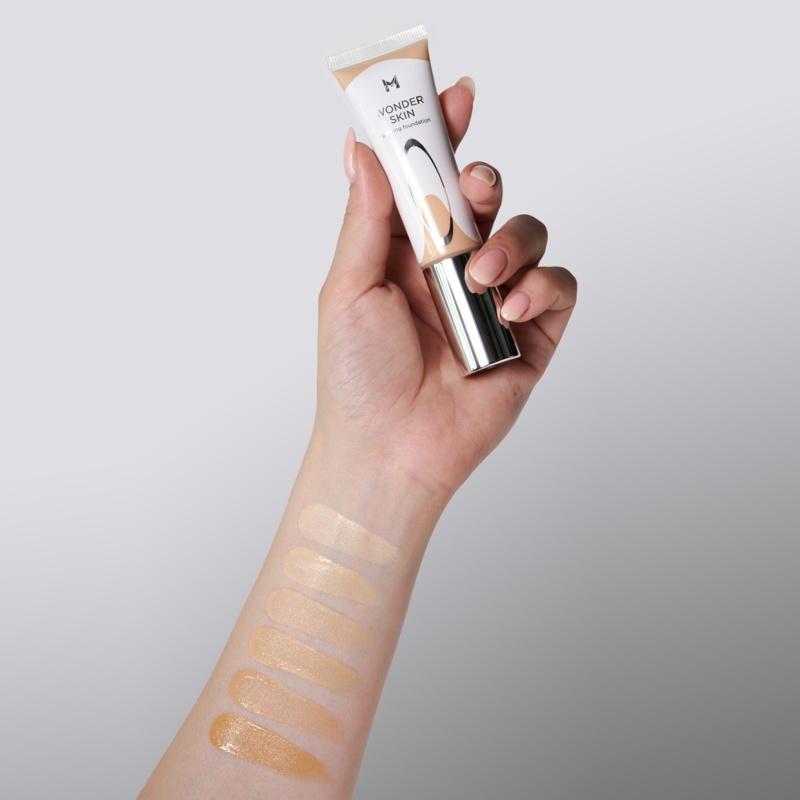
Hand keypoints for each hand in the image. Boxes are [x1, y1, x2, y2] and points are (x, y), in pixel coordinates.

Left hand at [314, 80, 576, 500]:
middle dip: (483, 180)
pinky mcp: (530, 335)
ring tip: (483, 278)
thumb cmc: (357, 378)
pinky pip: (560, 286)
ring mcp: (493, 301)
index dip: (443, 136)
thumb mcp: (348, 289)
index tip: (455, 97)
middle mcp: (452, 271)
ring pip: (528, 233)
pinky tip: (512, 305)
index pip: (430, 181)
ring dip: (511, 240)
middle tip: (471, 188)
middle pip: (485, 197)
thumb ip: (365, 218)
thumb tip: (361, 149)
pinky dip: (544, 285)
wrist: (389, 449)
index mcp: (404, 255)